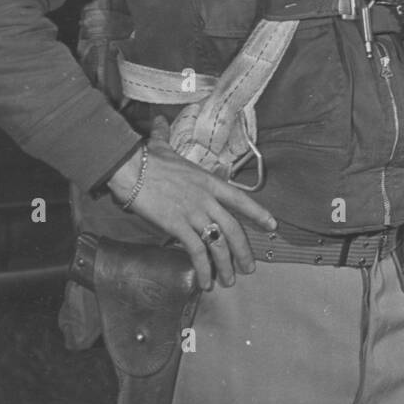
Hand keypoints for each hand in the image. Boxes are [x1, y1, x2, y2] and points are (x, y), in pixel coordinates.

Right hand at [107, 114, 273, 289]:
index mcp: (208, 181)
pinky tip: (205, 282)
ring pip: (219, 244)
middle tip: (249, 267)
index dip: (258, 213)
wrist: (130, 168)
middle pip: (234, 228)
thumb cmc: (146, 158)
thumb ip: (164, 135)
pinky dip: (203, 269)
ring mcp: (194, 213)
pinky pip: (197, 252)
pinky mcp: (178, 226)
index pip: (241, 198)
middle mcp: (207, 199)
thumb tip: (159, 121)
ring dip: (226, 265)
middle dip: (244, 251)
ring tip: (229, 280)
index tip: (272, 225)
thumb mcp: (161, 145)